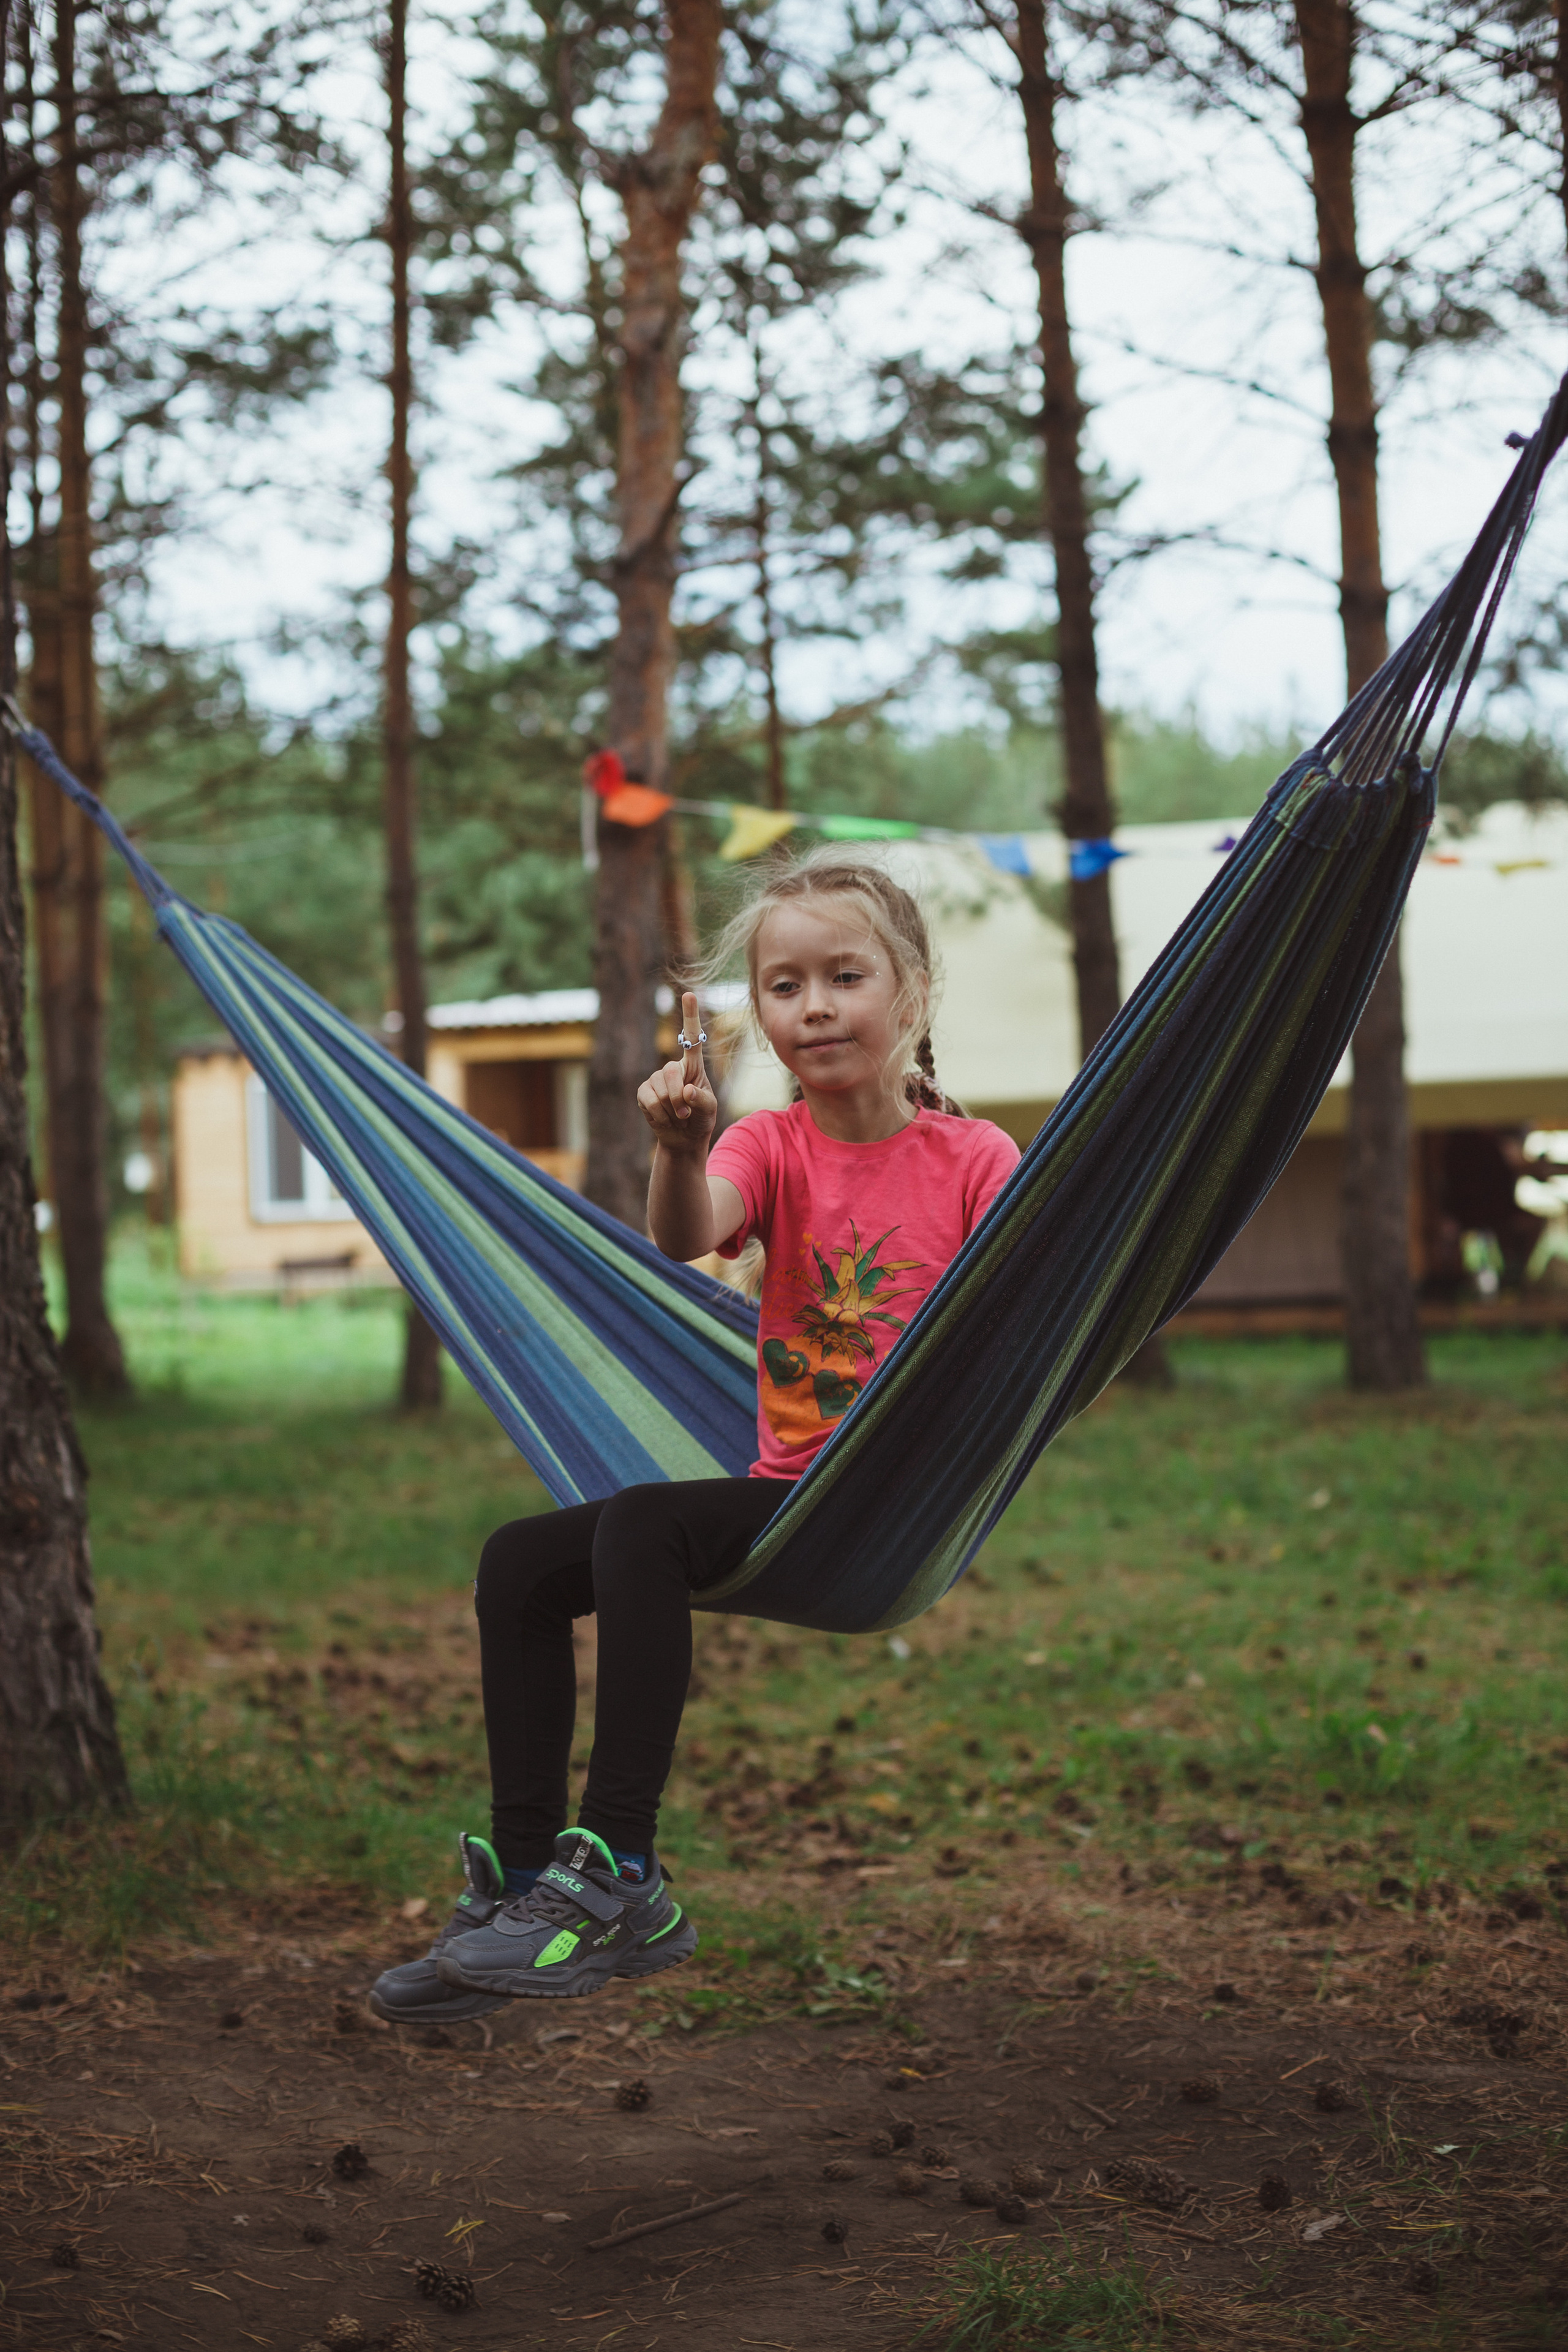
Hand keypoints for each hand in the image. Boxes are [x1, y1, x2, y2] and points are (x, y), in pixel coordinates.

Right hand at [637, 990, 717, 1149]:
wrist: (684, 1139)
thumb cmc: (701, 1119)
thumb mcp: (710, 1110)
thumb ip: (702, 1100)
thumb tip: (686, 1091)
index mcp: (693, 1066)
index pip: (692, 1038)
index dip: (690, 1015)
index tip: (689, 994)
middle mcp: (673, 1068)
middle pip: (671, 1073)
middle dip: (678, 1097)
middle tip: (685, 1113)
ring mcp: (656, 1079)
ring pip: (660, 1088)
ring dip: (671, 1109)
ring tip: (677, 1116)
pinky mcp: (644, 1092)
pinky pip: (649, 1100)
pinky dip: (659, 1114)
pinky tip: (664, 1118)